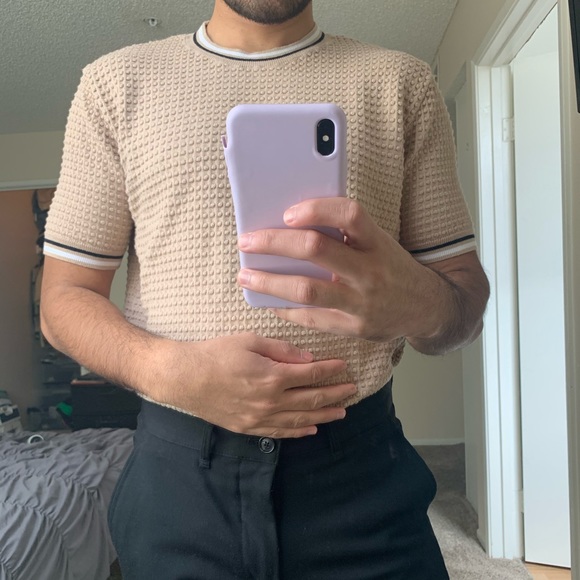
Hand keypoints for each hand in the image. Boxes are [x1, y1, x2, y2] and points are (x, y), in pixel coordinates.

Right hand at [155, 332, 355, 437]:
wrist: (184, 378)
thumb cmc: (215, 353)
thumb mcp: (249, 340)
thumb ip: (281, 350)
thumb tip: (307, 358)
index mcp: (272, 376)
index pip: (311, 375)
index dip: (331, 370)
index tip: (345, 367)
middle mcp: (270, 402)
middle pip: (311, 400)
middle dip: (335, 394)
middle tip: (353, 390)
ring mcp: (260, 418)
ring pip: (300, 420)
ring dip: (323, 416)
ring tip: (342, 412)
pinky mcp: (248, 428)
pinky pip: (280, 433)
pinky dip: (298, 432)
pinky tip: (311, 429)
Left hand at [237, 198, 442, 342]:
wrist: (425, 308)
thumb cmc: (392, 268)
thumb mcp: (379, 243)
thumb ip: (346, 234)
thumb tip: (292, 223)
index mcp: (377, 242)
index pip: (350, 215)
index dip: (316, 210)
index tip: (287, 213)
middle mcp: (371, 271)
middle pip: (316, 250)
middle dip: (274, 243)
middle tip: (247, 241)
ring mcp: (362, 302)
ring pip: (306, 290)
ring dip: (269, 282)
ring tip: (245, 276)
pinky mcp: (354, 327)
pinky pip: (310, 318)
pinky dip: (284, 309)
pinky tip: (266, 302)